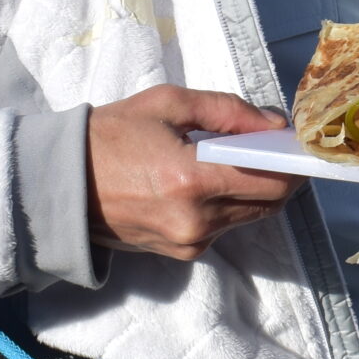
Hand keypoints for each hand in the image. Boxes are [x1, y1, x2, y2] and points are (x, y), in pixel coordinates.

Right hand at [87, 86, 300, 260]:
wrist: (60, 183)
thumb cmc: (111, 135)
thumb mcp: (169, 104)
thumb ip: (228, 111)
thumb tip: (274, 125)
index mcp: (192, 180)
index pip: (272, 180)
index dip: (294, 163)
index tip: (298, 145)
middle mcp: (196, 220)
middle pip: (269, 203)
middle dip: (279, 176)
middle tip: (272, 147)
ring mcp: (188, 243)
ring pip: (249, 216)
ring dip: (253, 190)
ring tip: (236, 159)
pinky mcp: (180, 254)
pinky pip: (223, 228)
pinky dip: (228, 205)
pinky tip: (210, 180)